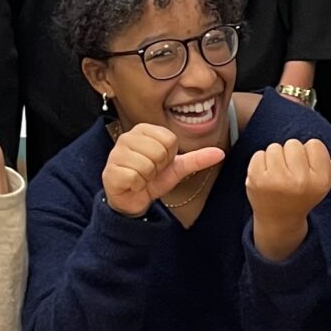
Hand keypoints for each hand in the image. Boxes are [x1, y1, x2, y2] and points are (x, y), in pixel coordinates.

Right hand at [101, 121, 224, 219]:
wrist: (132, 200)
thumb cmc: (152, 179)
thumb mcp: (177, 168)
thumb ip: (197, 159)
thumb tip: (220, 152)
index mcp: (144, 130)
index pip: (170, 140)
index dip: (169, 157)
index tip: (160, 163)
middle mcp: (127, 137)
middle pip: (159, 151)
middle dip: (158, 168)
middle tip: (150, 172)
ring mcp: (116, 153)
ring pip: (147, 165)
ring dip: (147, 178)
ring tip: (141, 178)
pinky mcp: (110, 171)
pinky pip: (134, 177)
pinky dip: (137, 185)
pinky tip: (132, 184)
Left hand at [245, 139, 330, 263]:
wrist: (279, 220)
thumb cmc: (303, 194)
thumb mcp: (327, 179)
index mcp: (321, 180)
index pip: (314, 144)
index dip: (310, 156)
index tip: (308, 173)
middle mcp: (301, 182)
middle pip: (294, 144)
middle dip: (291, 156)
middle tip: (291, 177)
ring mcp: (277, 181)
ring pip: (275, 147)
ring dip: (275, 160)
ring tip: (278, 178)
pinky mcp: (256, 180)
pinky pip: (259, 154)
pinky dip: (260, 164)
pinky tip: (265, 179)